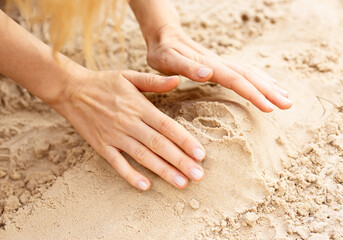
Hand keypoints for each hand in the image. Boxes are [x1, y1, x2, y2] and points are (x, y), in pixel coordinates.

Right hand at [52, 70, 205, 189]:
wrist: (71, 90)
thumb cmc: (104, 82)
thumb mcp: (129, 76)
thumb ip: (154, 81)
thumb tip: (178, 80)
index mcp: (139, 107)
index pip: (167, 126)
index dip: (185, 141)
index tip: (201, 154)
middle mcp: (129, 123)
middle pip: (159, 145)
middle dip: (180, 161)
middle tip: (198, 176)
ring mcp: (114, 136)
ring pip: (143, 157)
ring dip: (163, 171)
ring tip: (181, 183)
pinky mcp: (101, 146)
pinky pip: (117, 164)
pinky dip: (130, 175)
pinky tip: (146, 187)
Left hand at [146, 25, 291, 111]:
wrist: (164, 36)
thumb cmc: (162, 52)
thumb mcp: (167, 60)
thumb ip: (186, 67)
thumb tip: (208, 74)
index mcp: (209, 65)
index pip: (236, 80)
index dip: (253, 94)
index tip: (269, 107)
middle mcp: (219, 63)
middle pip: (250, 76)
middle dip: (270, 91)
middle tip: (288, 105)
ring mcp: (222, 63)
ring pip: (251, 73)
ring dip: (269, 85)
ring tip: (286, 96)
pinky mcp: (220, 65)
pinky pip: (245, 71)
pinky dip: (259, 78)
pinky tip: (267, 84)